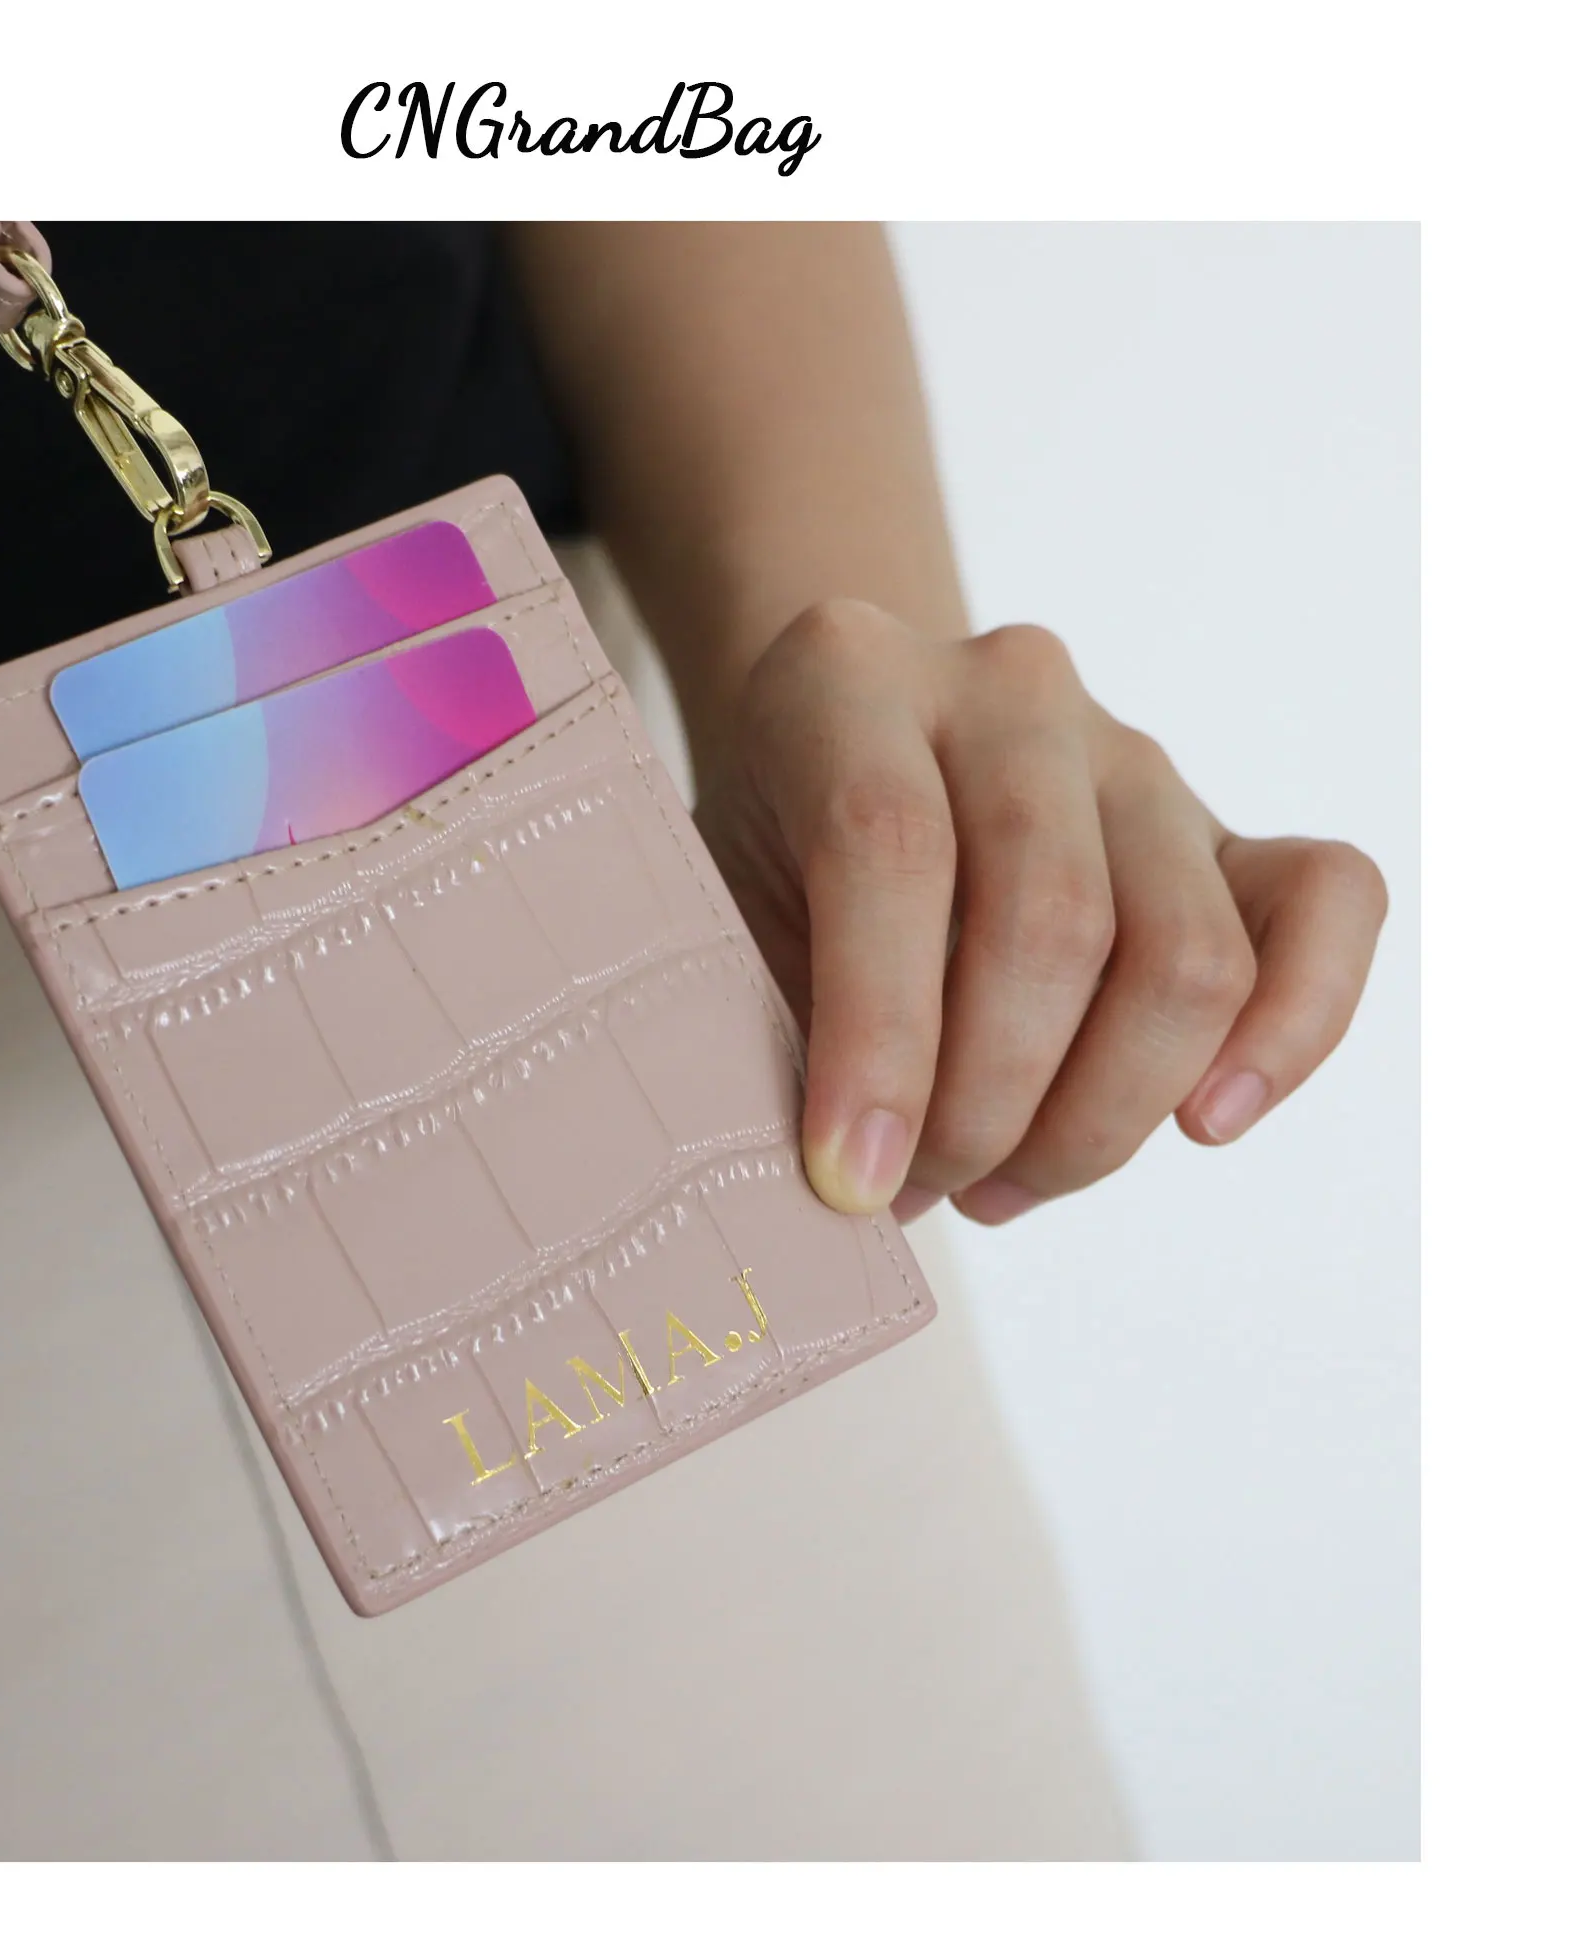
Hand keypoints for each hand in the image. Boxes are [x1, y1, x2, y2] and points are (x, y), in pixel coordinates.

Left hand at [692, 600, 1388, 1222]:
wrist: (843, 758)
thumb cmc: (764, 860)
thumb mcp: (712, 909)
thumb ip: (756, 1010)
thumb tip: (831, 1191)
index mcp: (848, 679)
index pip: (889, 849)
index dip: (878, 1038)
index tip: (847, 1180)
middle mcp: (1008, 691)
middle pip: (1051, 919)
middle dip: (987, 1106)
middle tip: (914, 1191)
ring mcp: (1132, 753)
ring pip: (1181, 953)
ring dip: (1097, 1120)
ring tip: (997, 1186)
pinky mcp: (1224, 828)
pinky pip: (1327, 907)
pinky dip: (1294, 1030)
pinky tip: (1204, 1126)